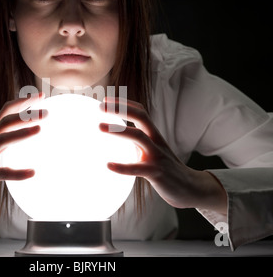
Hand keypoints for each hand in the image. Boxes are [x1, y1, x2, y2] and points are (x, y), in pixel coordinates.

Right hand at [0, 93, 46, 216]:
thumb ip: (2, 141)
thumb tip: (22, 135)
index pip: (5, 112)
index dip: (22, 102)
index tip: (40, 96)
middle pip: (5, 122)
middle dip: (25, 115)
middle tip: (46, 112)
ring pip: (2, 141)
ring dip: (21, 134)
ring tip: (40, 130)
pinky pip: (1, 173)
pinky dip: (17, 173)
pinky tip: (33, 172)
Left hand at [99, 97, 226, 213]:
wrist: (189, 188)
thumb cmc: (165, 168)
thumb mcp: (152, 150)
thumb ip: (138, 142)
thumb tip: (117, 136)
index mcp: (154, 135)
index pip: (140, 112)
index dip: (124, 103)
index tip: (105, 100)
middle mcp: (156, 141)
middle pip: (140, 117)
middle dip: (121, 109)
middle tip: (100, 106)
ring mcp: (157, 156)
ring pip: (139, 137)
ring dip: (119, 130)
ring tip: (99, 127)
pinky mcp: (157, 173)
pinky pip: (138, 168)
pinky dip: (122, 167)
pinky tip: (108, 165)